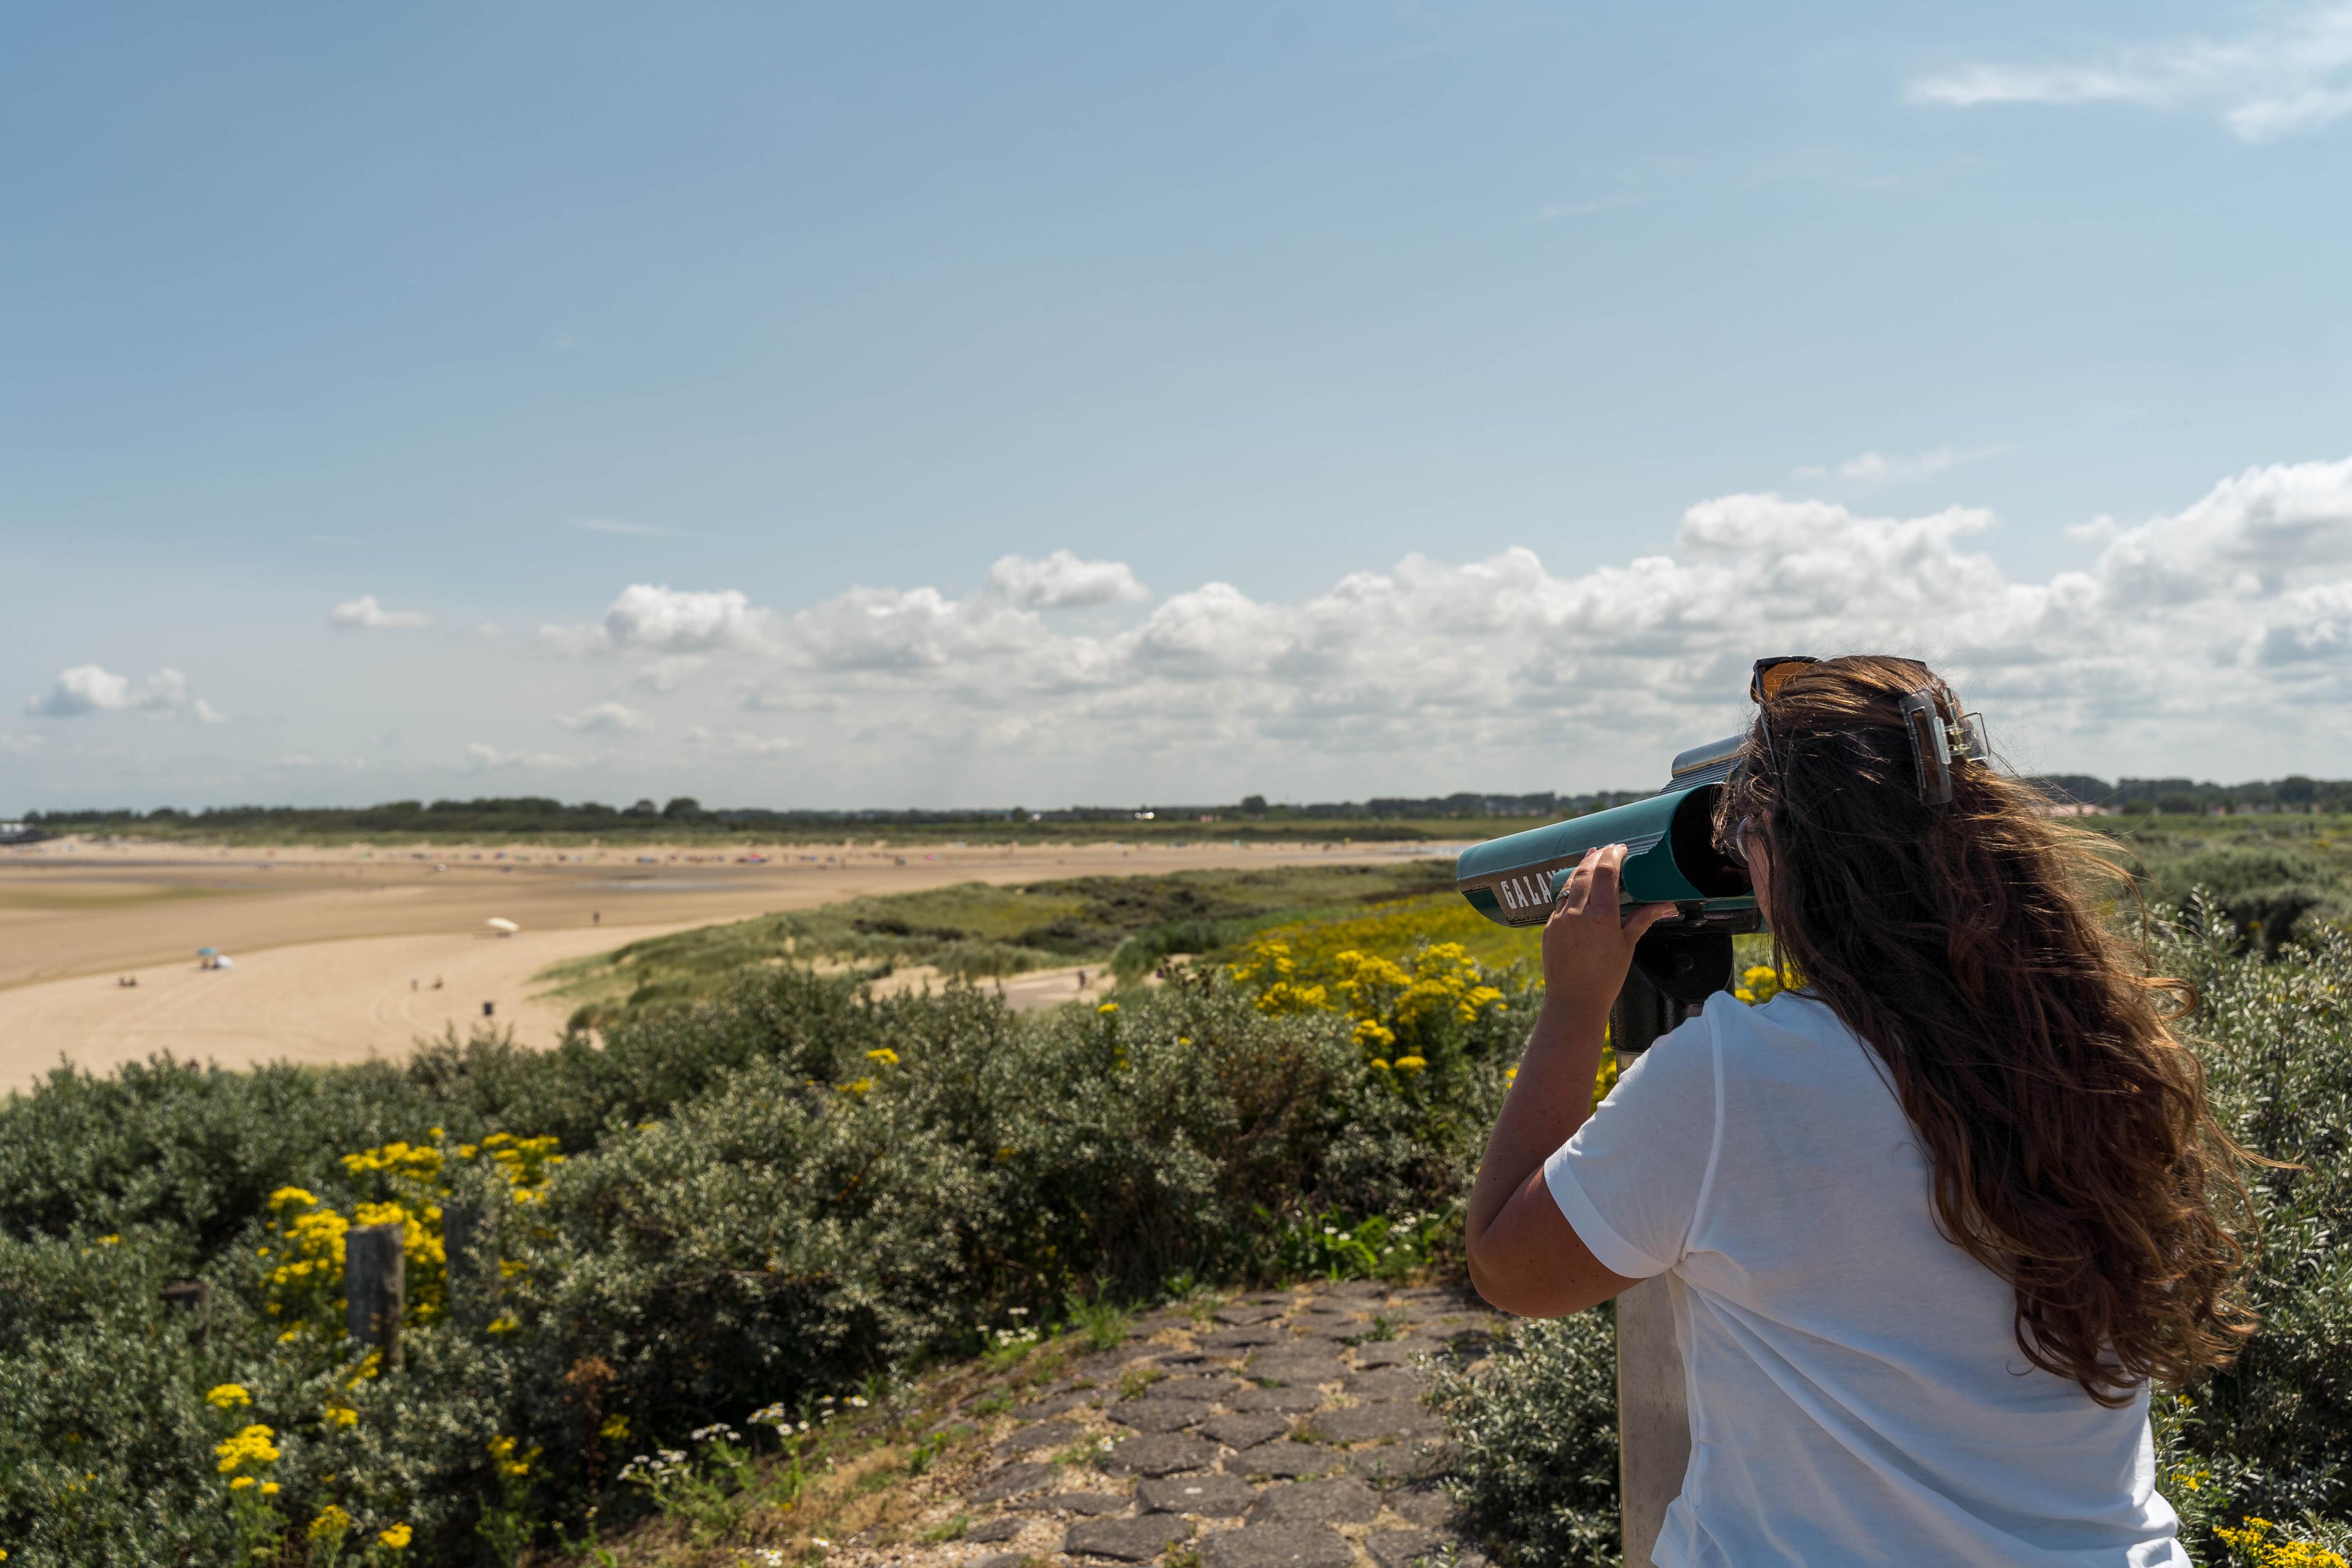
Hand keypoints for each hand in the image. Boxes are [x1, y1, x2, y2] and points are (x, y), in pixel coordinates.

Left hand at [1540, 845, 1675, 1015]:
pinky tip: (1578, 885)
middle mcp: (1576, 913)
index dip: (1613, 856)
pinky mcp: (1548, 926)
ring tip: (1592, 857)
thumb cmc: (1606, 977)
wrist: (1573, 1001)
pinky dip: (1571, 888)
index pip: (1605, 873)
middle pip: (1585, 871)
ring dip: (1581, 867)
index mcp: (1600, 916)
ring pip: (1570, 883)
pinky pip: (1561, 900)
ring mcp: (1559, 919)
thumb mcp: (1627, 945)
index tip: (1621, 848)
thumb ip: (1643, 919)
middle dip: (1597, 856)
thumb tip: (1668, 906)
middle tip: (1608, 849)